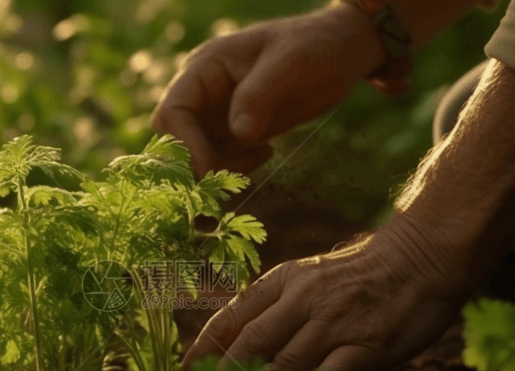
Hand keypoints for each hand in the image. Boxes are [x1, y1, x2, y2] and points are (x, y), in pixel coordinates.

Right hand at [150, 4, 383, 177]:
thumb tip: (238, 132)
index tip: (211, 169)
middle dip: (197, 165)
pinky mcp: (233, 132)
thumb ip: (261, 94)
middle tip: (229, 180)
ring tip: (258, 158)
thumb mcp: (292, 62)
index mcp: (207, 66)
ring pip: (195, 156)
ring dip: (218, 171)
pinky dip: (235, 169)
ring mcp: (216, 113)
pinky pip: (218, 160)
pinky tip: (266, 153)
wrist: (340, 53)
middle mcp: (204, 92)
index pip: (174, 111)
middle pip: (176, 139)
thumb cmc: (316, 46)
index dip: (185, 145)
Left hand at [182, 220, 465, 370]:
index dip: (205, 348)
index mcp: (284, 281)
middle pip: (251, 343)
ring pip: (284, 365)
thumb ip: (278, 308)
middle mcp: (303, 299)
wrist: (420, 259)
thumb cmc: (359, 275)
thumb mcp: (309, 278)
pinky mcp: (365, 346)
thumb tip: (238, 345)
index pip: (233, 315)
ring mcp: (334, 323)